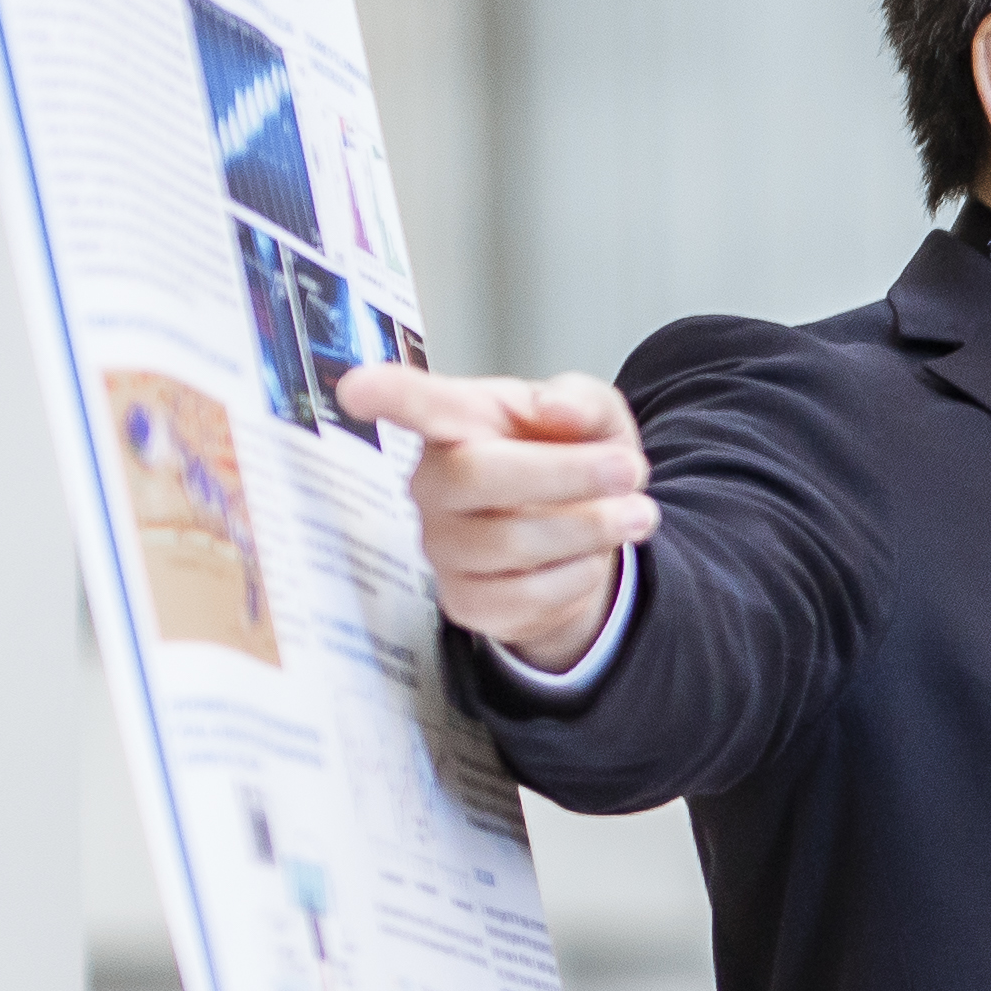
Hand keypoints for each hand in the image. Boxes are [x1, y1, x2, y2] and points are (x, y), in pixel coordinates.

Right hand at [336, 362, 653, 671]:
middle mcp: (433, 482)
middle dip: (566, 474)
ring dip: (587, 529)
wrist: (589, 537)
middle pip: (476, 474)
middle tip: (628, 470)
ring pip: (506, 541)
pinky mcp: (463, 600)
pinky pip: (522, 596)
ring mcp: (440, 545)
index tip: (356, 389)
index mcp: (458, 422)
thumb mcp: (596, 418)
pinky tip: (590, 560)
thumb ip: (582, 401)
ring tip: (635, 515)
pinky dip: (576, 577)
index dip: (385, 396)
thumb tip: (554, 408)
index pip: (413, 404)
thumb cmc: (574, 460)